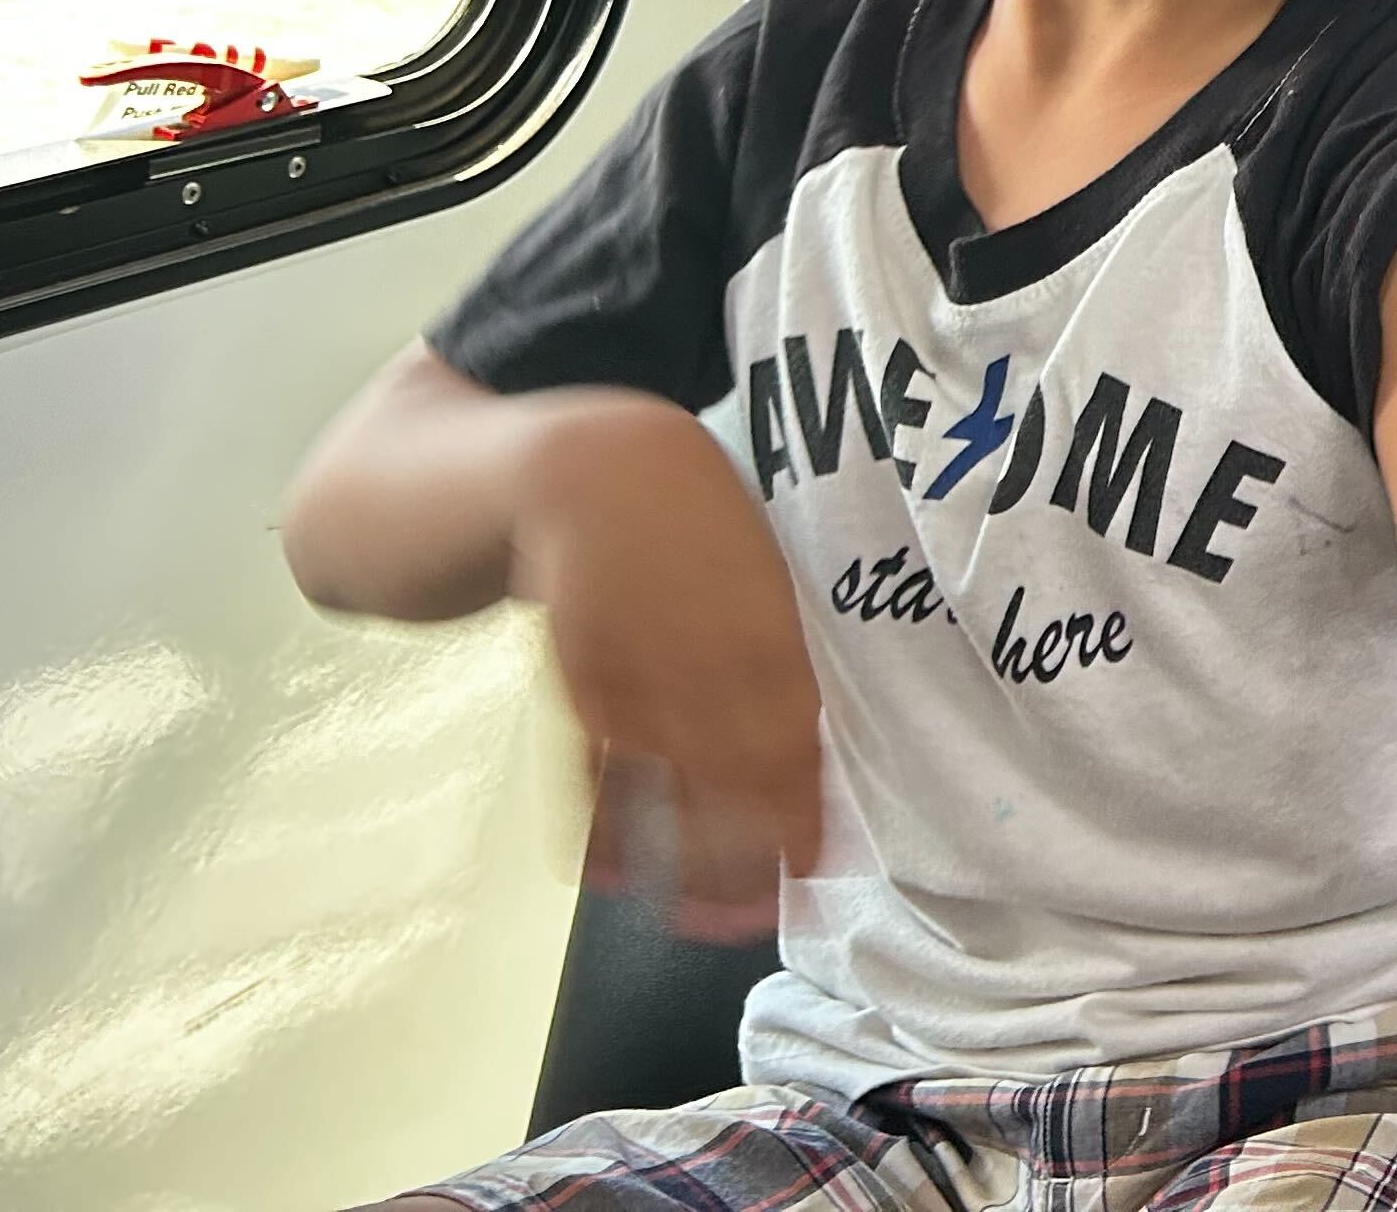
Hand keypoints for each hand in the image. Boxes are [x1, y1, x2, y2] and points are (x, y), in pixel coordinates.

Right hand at [513, 395, 825, 938]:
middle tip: (754, 922)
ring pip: (658, 785)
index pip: (788, 733)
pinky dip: (597, 828)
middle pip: (726, 775)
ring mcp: (630, 672)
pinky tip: (613, 880)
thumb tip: (823, 735)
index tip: (814, 865)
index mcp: (761, 624)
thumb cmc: (699, 525)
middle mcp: (697, 655)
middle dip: (742, 856)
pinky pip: (586, 768)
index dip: (797, 806)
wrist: (589, 472)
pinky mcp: (573, 681)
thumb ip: (787, 648)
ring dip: (677, 861)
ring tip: (696, 924)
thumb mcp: (764, 566)